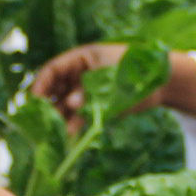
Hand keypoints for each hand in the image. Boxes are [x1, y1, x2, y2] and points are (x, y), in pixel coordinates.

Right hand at [31, 43, 195, 128]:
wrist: (161, 81)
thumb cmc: (136, 69)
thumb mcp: (111, 77)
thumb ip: (90, 90)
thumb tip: (70, 105)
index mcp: (81, 58)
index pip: (53, 70)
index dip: (41, 84)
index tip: (34, 101)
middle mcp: (79, 75)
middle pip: (55, 89)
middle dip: (46, 105)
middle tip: (39, 122)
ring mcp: (86, 91)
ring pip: (65, 105)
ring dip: (58, 119)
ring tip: (53, 134)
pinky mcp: (95, 106)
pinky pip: (78, 116)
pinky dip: (73, 126)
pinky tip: (68, 137)